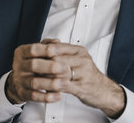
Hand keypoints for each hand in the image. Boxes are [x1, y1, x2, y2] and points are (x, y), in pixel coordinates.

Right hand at [5, 39, 69, 103]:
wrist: (18, 81)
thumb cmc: (31, 64)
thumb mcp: (36, 52)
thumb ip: (47, 45)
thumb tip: (57, 42)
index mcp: (21, 53)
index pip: (33, 49)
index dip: (46, 50)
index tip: (59, 52)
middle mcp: (18, 66)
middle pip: (33, 65)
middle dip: (51, 67)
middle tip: (66, 68)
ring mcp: (20, 80)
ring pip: (34, 82)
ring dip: (51, 83)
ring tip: (65, 83)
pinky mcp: (22, 93)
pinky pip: (34, 96)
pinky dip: (47, 97)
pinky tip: (58, 96)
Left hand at [5, 40, 125, 118]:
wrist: (103, 90)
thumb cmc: (85, 73)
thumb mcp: (75, 57)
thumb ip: (59, 49)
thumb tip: (42, 43)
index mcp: (79, 51)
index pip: (55, 47)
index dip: (41, 52)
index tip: (31, 57)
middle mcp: (82, 60)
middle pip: (56, 59)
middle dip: (42, 64)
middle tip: (30, 68)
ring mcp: (83, 73)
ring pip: (58, 72)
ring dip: (45, 76)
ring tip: (36, 78)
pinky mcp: (83, 87)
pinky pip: (64, 86)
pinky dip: (53, 87)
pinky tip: (46, 88)